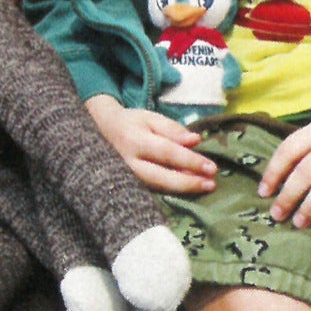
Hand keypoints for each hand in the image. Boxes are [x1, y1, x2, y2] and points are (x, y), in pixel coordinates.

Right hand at [85, 94, 215, 193]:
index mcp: (135, 140)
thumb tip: (195, 140)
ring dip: (182, 190)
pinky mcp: (125, 187)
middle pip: (161, 178)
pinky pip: (150, 191)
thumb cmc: (131, 123)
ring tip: (205, 187)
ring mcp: (124, 178)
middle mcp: (128, 163)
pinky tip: (188, 189)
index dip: (190, 162)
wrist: (99, 131)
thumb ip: (173, 130)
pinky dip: (170, 192)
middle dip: (188, 183)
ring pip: (156, 188)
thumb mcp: (151, 118)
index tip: (211, 168)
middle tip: (211, 184)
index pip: (167, 153)